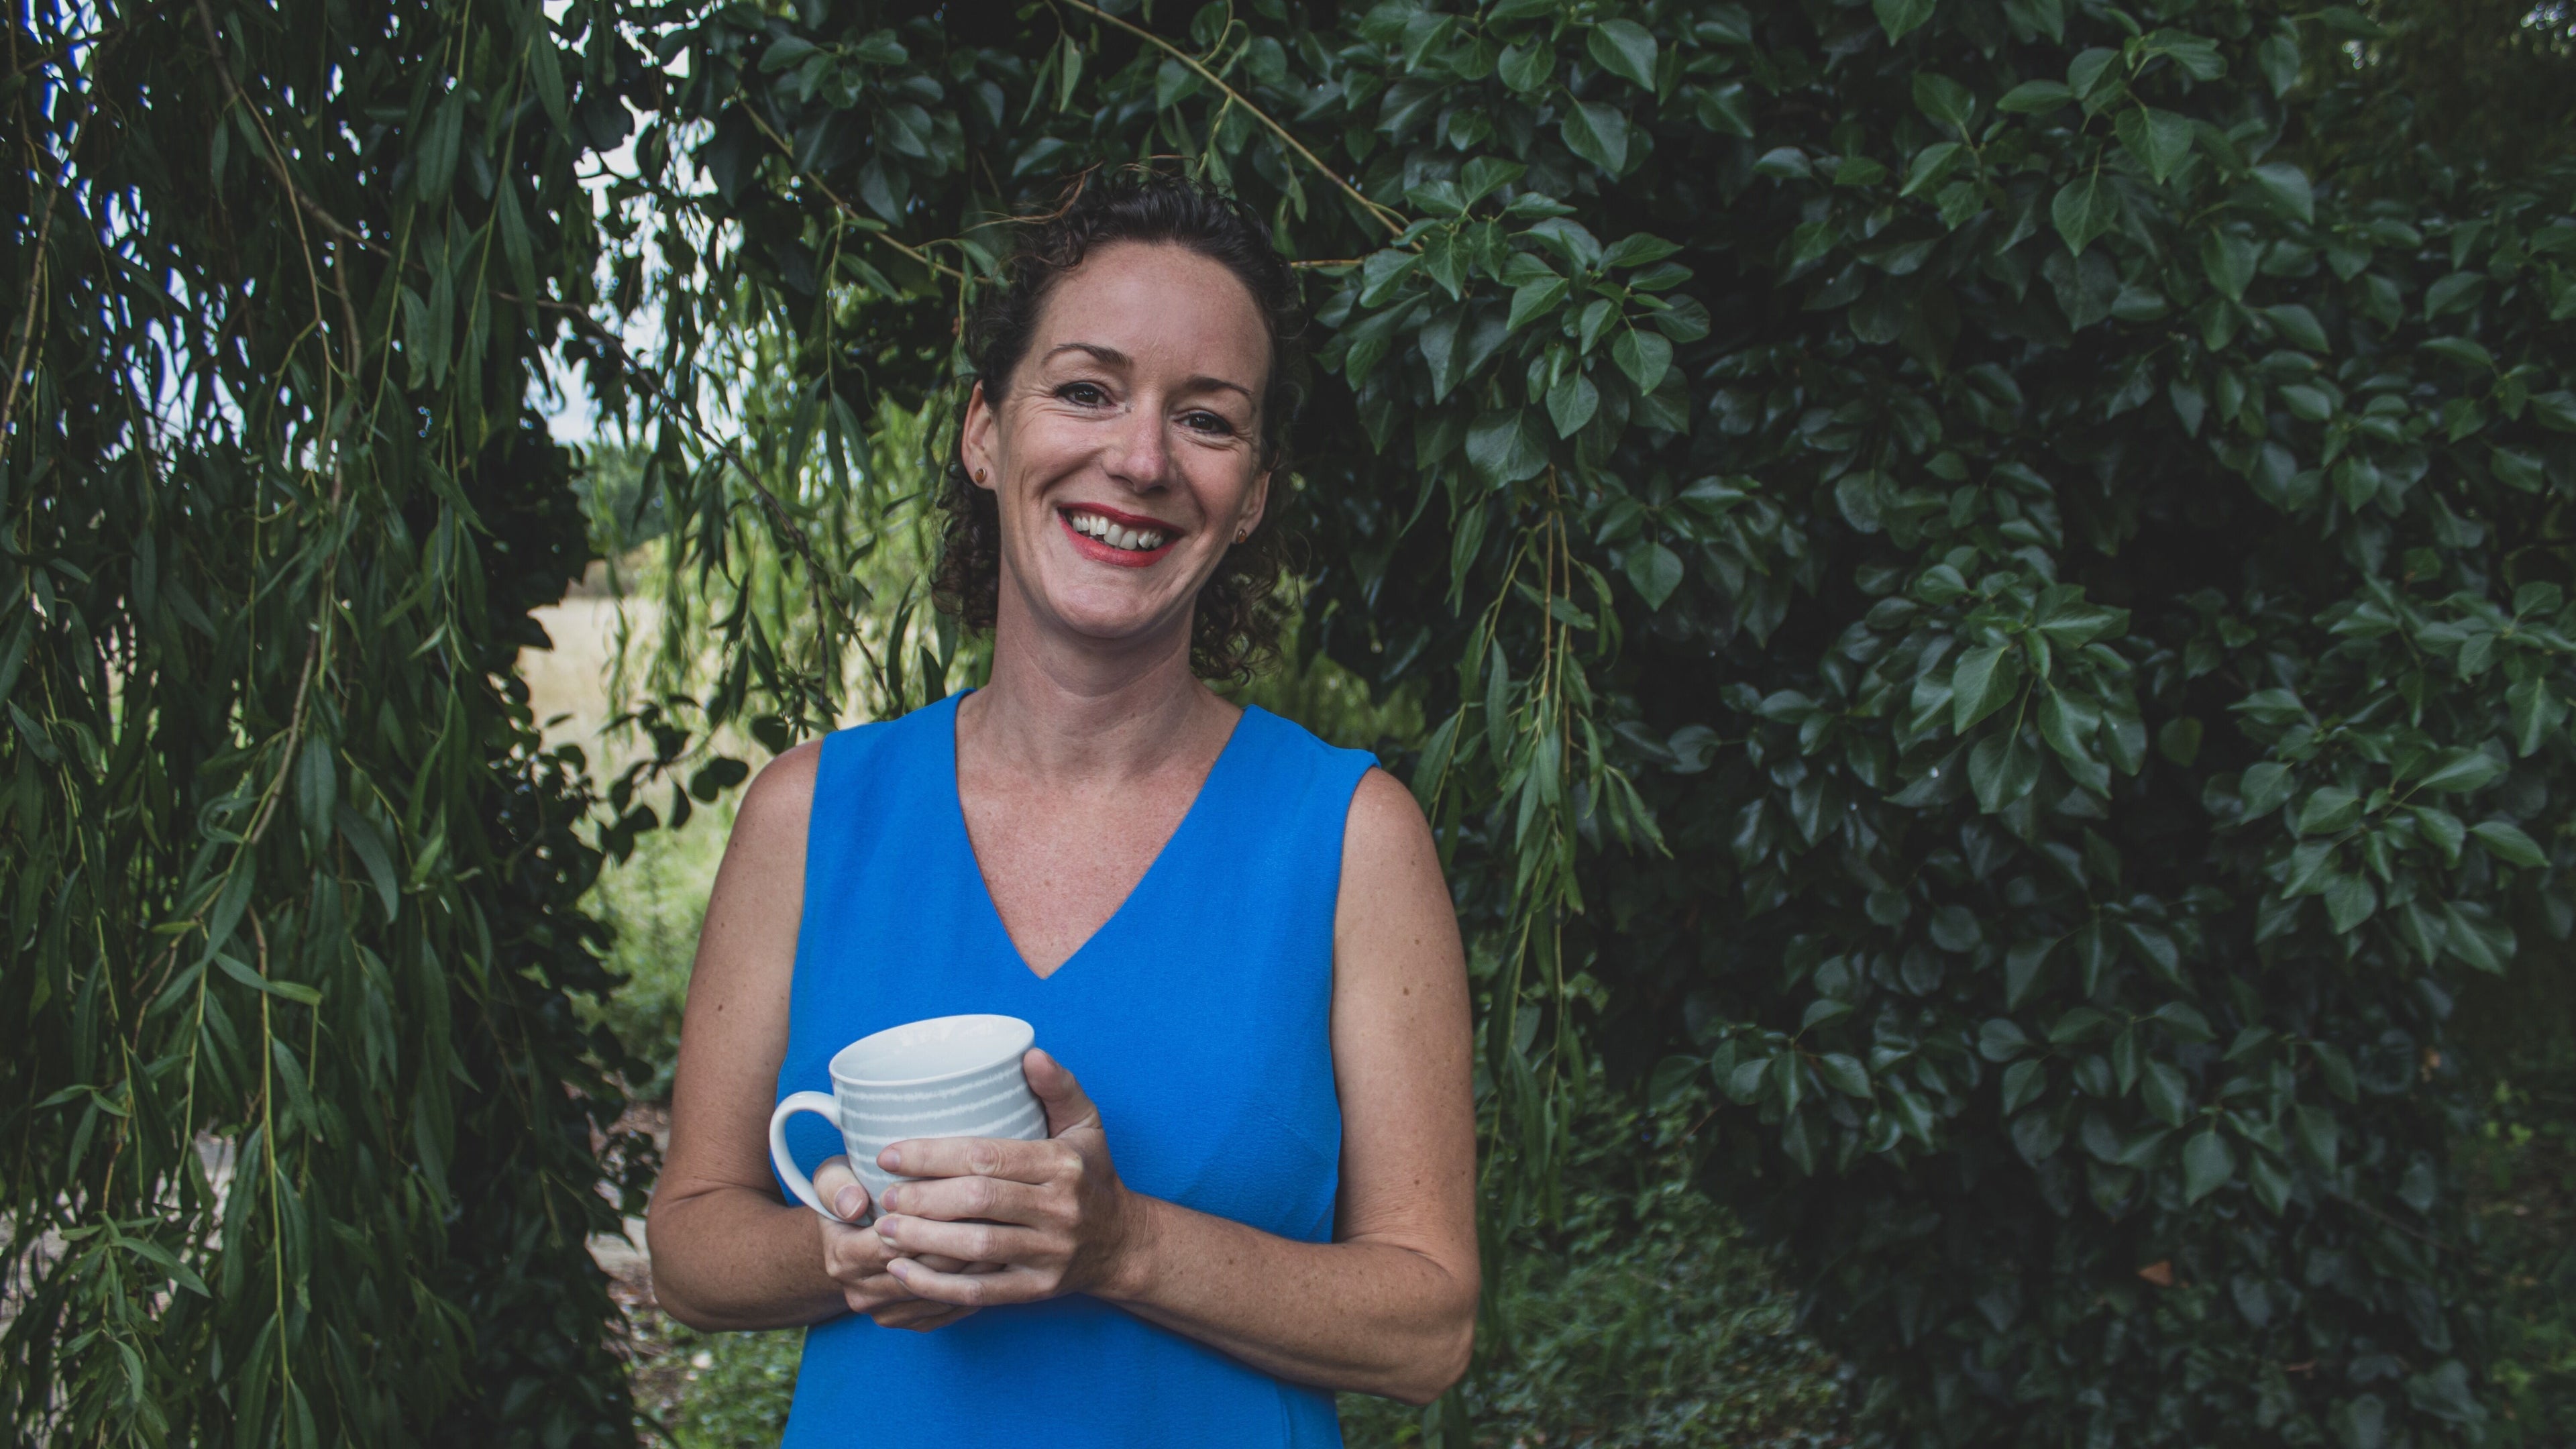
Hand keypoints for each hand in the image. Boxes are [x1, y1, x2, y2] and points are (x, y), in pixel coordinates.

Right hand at [808, 1156, 986, 1331]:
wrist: (849, 1242)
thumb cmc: (849, 1199)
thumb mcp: (831, 1180)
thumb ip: (835, 1186)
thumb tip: (853, 1205)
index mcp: (843, 1258)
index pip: (895, 1243)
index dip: (930, 1221)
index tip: (965, 1195)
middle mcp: (863, 1293)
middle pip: (924, 1270)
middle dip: (960, 1242)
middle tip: (997, 1216)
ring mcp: (887, 1312)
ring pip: (942, 1292)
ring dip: (975, 1266)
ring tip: (1004, 1235)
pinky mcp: (911, 1322)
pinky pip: (950, 1310)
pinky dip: (975, 1286)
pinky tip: (997, 1261)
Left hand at [869, 1049, 1148, 1308]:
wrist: (1122, 1243)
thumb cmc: (1092, 1174)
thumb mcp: (1086, 1124)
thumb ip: (1058, 1086)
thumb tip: (1029, 1053)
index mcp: (1062, 1164)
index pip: (988, 1157)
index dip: (932, 1156)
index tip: (889, 1154)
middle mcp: (1059, 1208)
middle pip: (978, 1202)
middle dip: (922, 1199)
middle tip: (884, 1196)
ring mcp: (1049, 1253)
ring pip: (977, 1248)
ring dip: (923, 1240)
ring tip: (884, 1230)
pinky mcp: (1038, 1290)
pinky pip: (980, 1293)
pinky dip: (937, 1286)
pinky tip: (902, 1271)